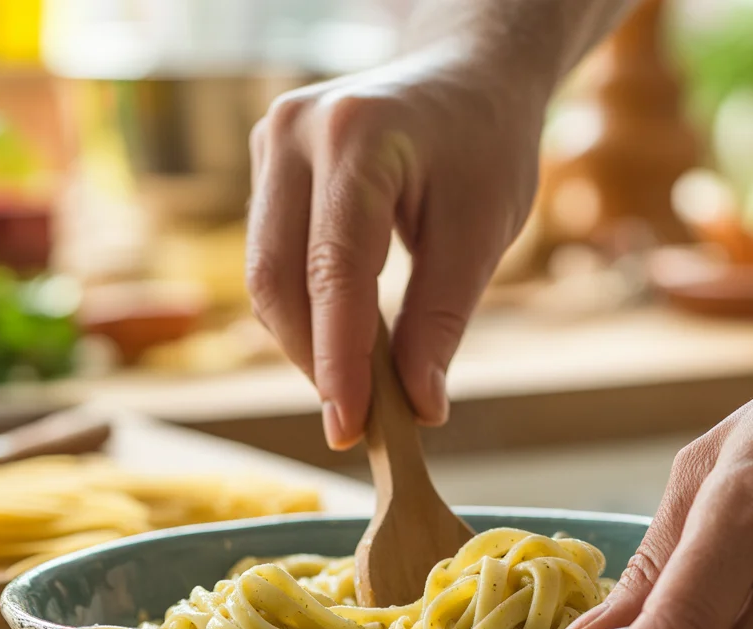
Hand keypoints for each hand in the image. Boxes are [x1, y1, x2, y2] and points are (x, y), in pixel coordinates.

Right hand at [246, 48, 544, 447]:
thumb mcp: (483, 233)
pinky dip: (304, 309)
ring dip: (305, 340)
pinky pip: (271, 256)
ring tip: (356, 387)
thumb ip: (443, 319)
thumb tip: (419, 406)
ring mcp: (272, 143)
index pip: (335, 269)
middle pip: (277, 277)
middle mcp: (295, 132)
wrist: (470, 78)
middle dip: (314, 358)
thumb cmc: (486, 146)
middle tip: (356, 421)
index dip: (339, 359)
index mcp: (357, 137)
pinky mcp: (269, 164)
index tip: (350, 426)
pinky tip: (342, 340)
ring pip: (265, 274)